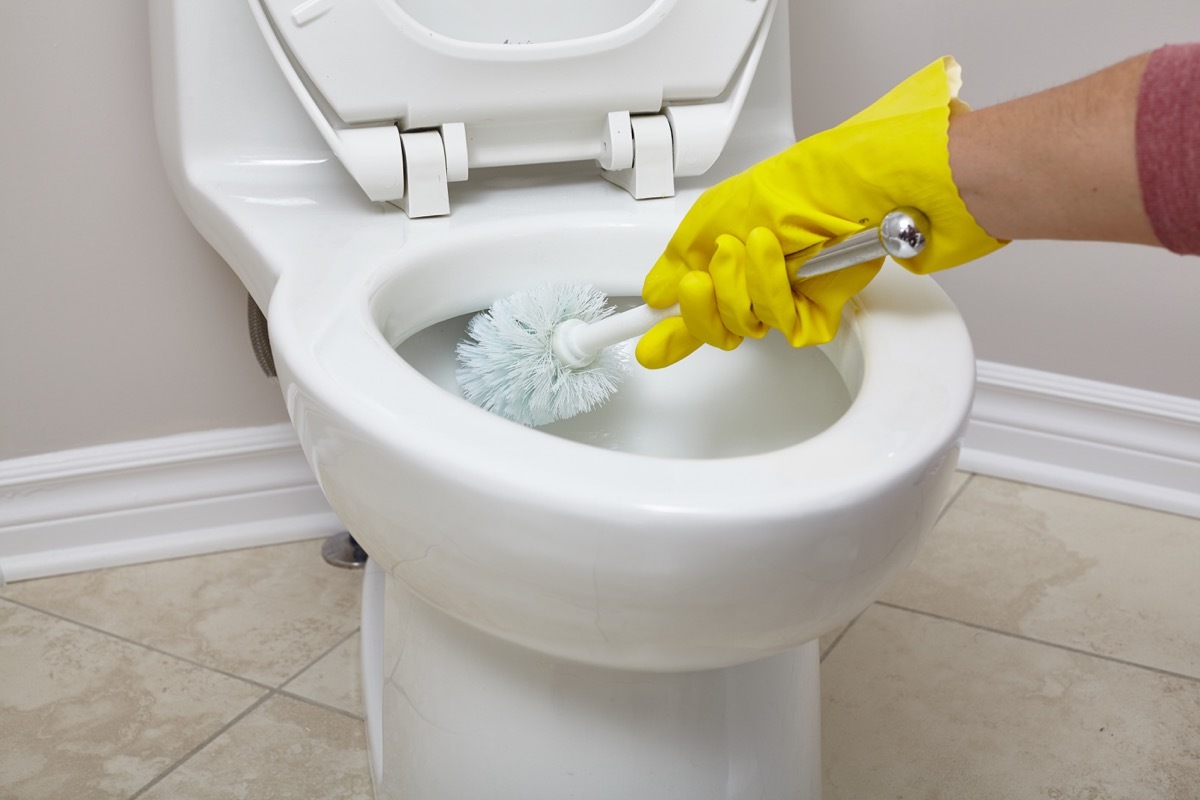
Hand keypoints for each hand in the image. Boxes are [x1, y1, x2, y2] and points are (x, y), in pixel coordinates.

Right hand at [636, 57, 1005, 369]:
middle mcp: (754, 281)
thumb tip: (656, 297)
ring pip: (744, 326)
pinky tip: (785, 262)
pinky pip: (784, 329)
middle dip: (705, 298)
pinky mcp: (819, 313)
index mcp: (727, 257)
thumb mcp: (718, 213)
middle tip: (710, 268)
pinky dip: (777, 294)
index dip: (668, 327)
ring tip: (760, 246)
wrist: (863, 186)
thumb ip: (679, 259)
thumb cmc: (799, 183)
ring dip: (744, 284)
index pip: (690, 306)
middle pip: (710, 326)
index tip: (641, 343)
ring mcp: (787, 299)